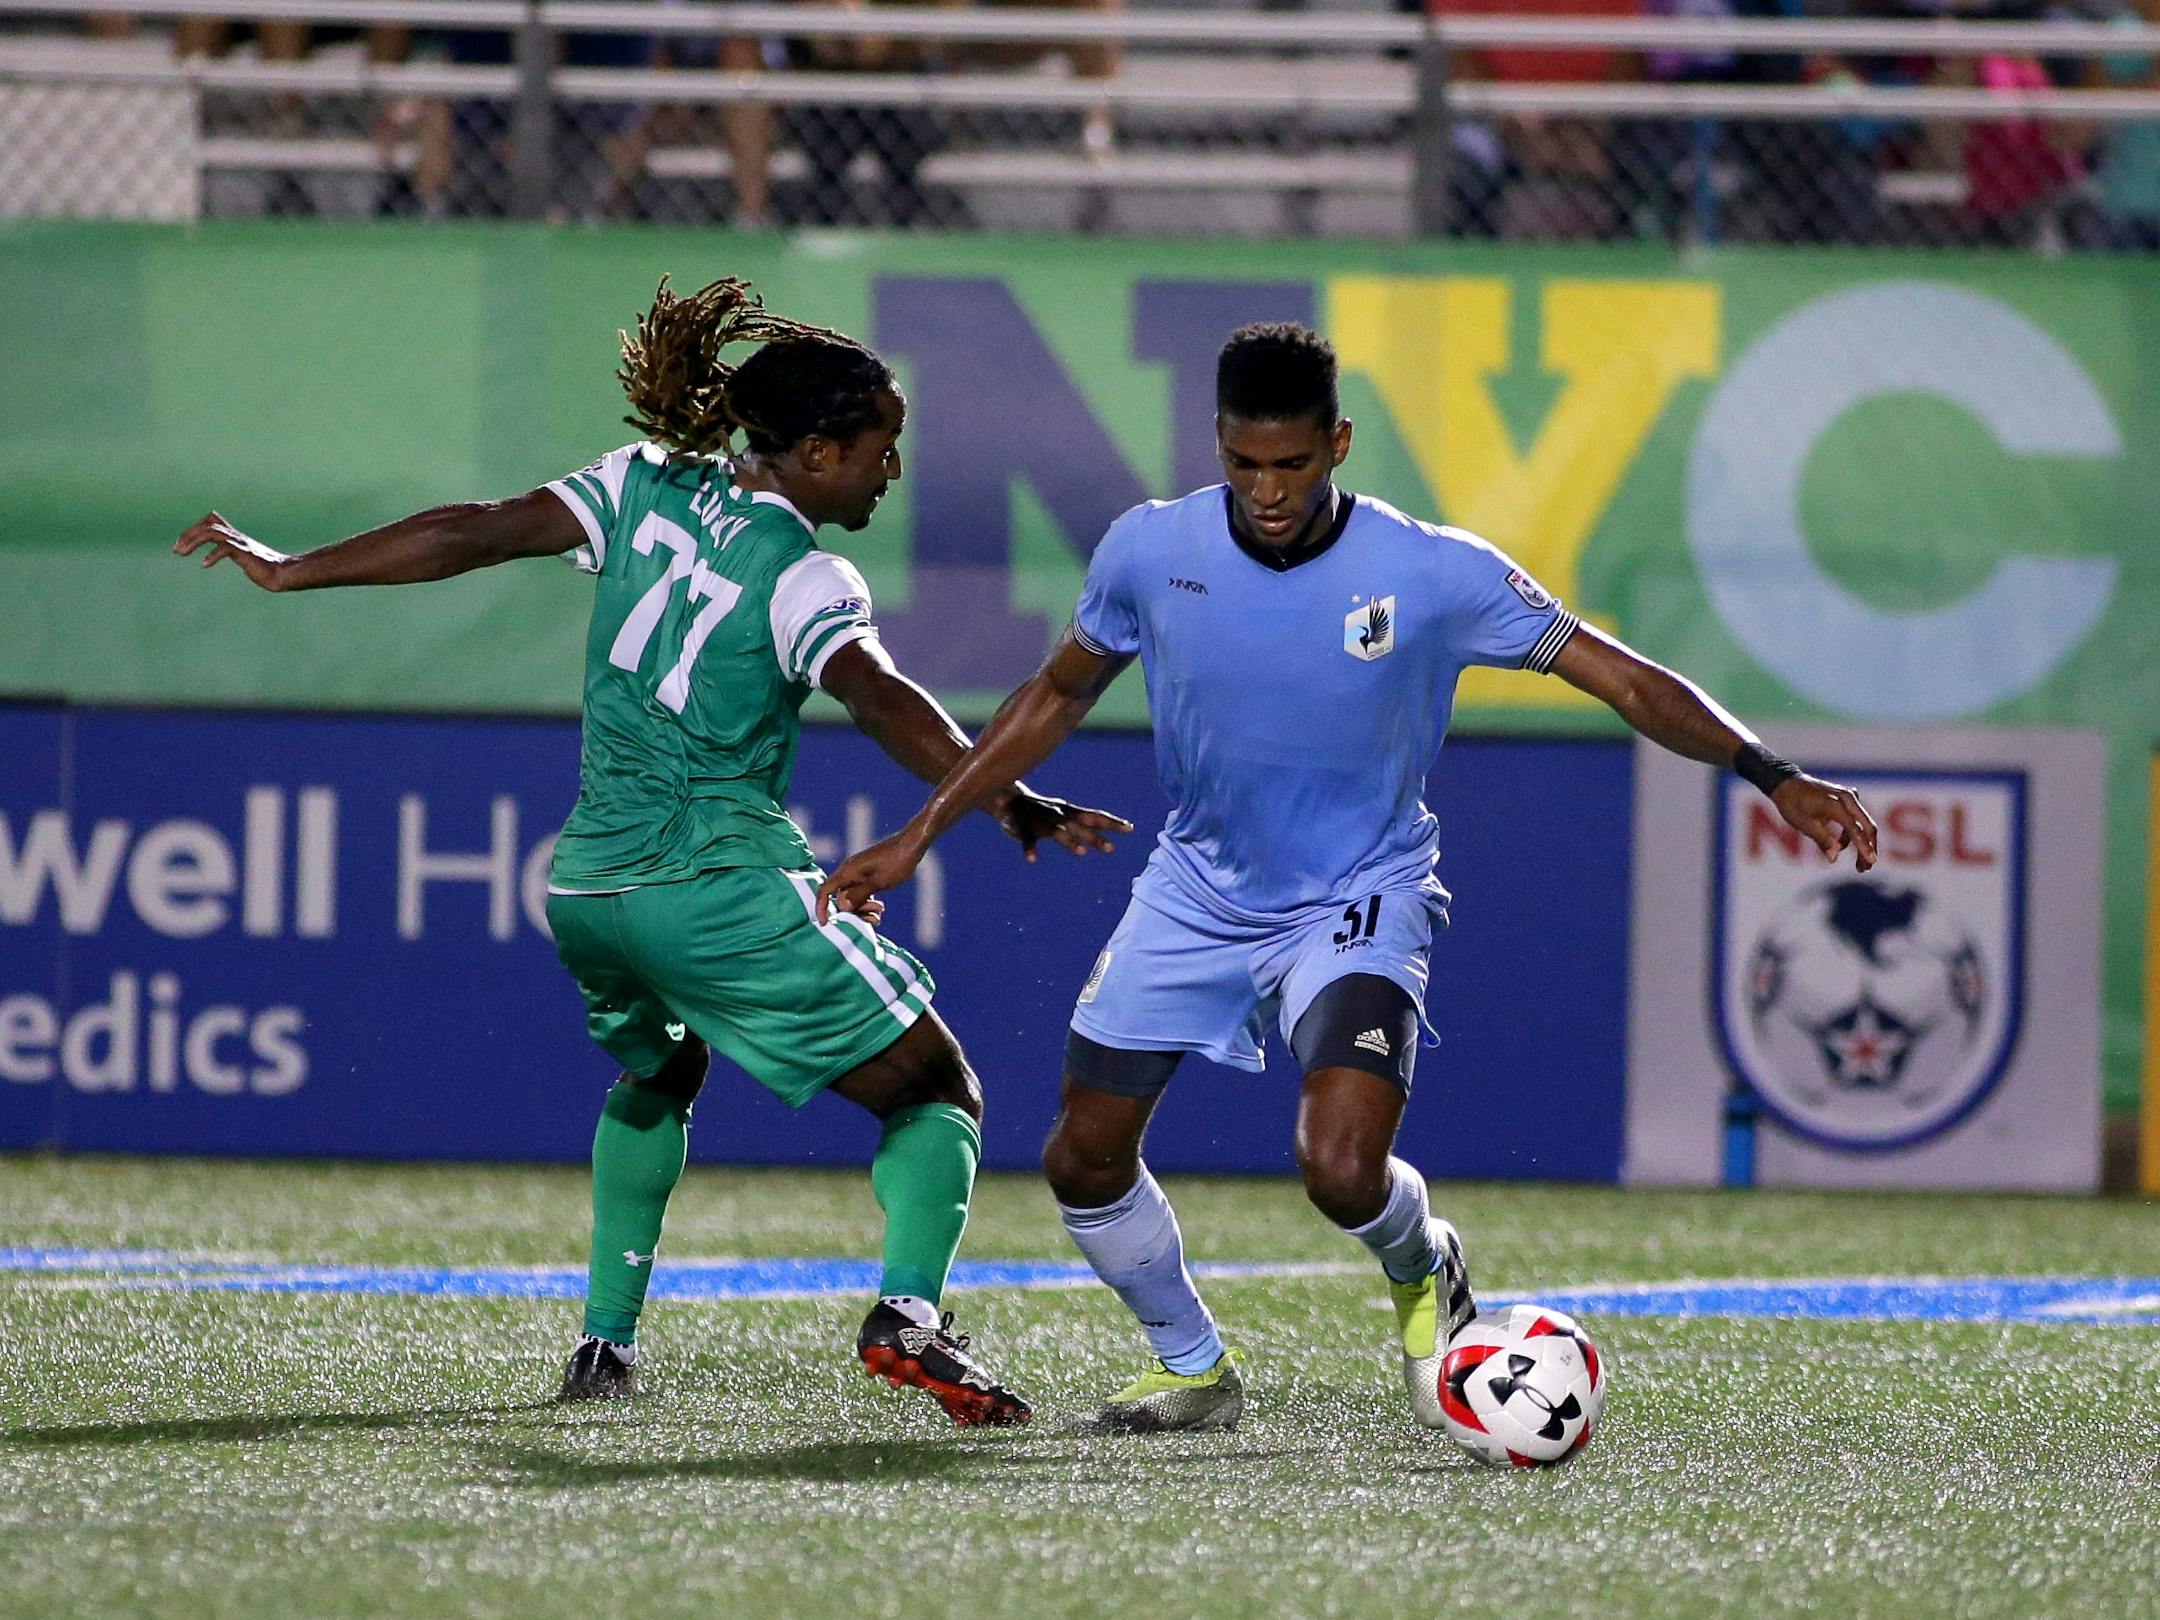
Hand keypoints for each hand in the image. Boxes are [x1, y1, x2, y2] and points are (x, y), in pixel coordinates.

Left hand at [173, 512, 288, 591]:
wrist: (284, 574)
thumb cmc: (267, 569)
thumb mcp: (245, 557)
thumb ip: (234, 552)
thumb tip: (224, 553)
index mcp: (235, 536)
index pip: (211, 521)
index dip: (194, 528)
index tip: (182, 544)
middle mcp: (236, 536)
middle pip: (207, 524)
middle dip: (188, 534)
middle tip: (176, 550)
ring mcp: (240, 543)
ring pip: (211, 532)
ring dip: (193, 541)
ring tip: (181, 553)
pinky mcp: (245, 553)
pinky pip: (225, 548)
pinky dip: (212, 555)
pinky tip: (205, 565)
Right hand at [817, 831, 927, 923]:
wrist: (912, 844)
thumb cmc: (897, 862)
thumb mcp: (878, 883)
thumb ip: (859, 895)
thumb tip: (842, 907)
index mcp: (847, 871)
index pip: (825, 890)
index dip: (821, 907)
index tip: (825, 923)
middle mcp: (849, 871)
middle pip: (841, 898)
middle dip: (855, 911)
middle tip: (875, 917)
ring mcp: (858, 872)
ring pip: (853, 896)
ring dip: (864, 907)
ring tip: (881, 911)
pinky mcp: (867, 873)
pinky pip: (861, 891)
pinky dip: (868, 901)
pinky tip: (880, 908)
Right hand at [992, 787, 1133, 862]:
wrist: (1007, 798)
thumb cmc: (1042, 810)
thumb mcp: (1065, 817)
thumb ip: (1083, 828)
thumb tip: (1107, 838)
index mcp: (1069, 813)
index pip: (1095, 817)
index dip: (1112, 823)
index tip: (1130, 829)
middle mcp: (1059, 816)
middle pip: (1081, 826)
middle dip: (1096, 837)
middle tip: (1111, 849)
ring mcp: (1042, 821)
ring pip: (1058, 832)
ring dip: (1069, 841)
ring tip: (1082, 852)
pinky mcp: (1023, 827)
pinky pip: (1027, 839)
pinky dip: (1029, 848)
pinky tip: (1032, 860)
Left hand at [1771, 774, 1878, 871]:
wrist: (1786, 783)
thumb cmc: (1792, 804)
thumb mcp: (1804, 824)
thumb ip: (1822, 840)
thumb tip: (1833, 858)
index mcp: (1836, 804)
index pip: (1855, 828)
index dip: (1864, 847)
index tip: (1871, 862)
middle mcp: (1848, 798)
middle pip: (1867, 826)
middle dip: (1868, 848)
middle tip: (1865, 868)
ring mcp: (1849, 796)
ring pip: (1863, 823)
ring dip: (1861, 843)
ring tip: (1857, 864)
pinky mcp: (1847, 798)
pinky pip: (1855, 818)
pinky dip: (1852, 833)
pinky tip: (1841, 845)